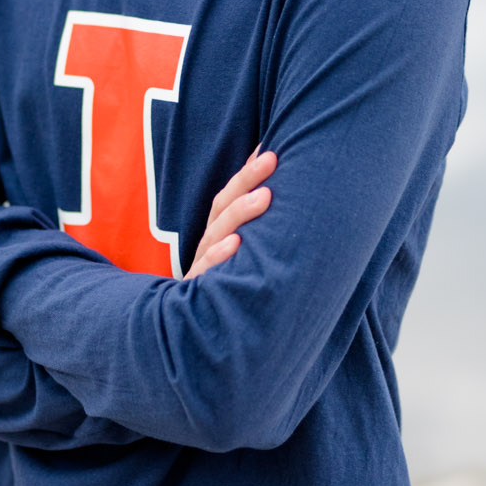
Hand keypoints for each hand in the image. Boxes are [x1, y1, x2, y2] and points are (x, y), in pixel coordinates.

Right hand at [185, 149, 276, 279]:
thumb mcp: (246, 259)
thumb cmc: (233, 288)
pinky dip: (219, 256)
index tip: (271, 150)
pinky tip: (236, 244)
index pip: (230, 196)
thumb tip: (286, 198)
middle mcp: (210, 244)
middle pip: (223, 207)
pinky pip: (207, 271)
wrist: (205, 336)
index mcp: (219, 233)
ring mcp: (203, 266)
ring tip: (265, 196)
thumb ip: (257, 231)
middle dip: (246, 180)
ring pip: (217, 233)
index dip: (248, 172)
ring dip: (240, 212)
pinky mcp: (200, 290)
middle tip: (271, 159)